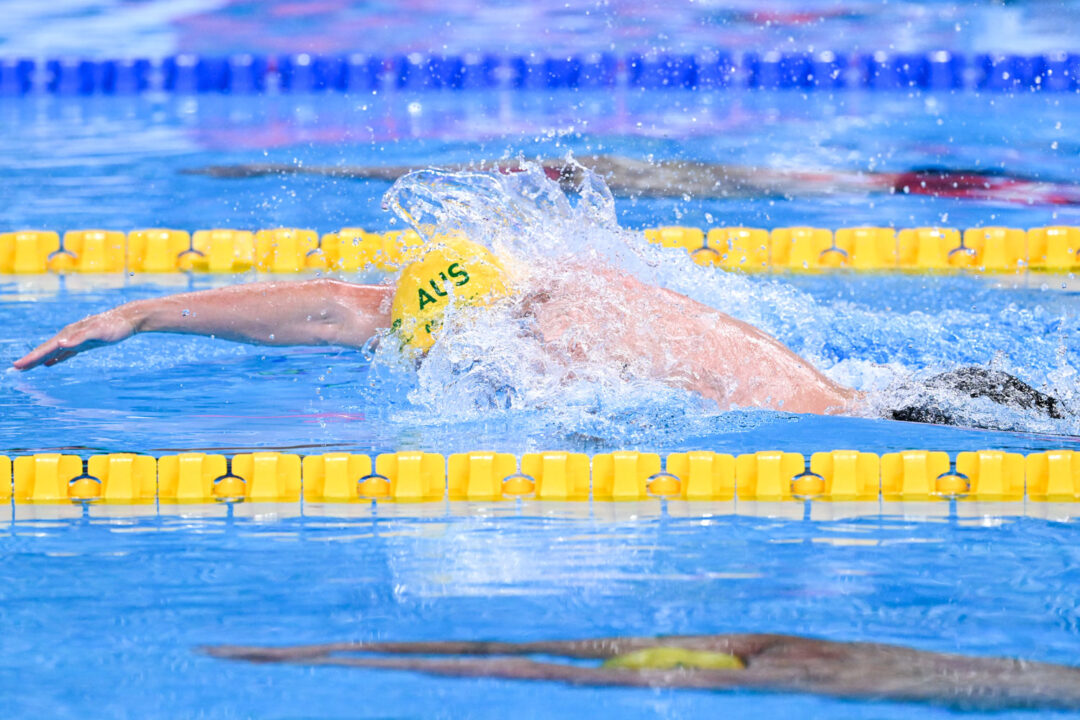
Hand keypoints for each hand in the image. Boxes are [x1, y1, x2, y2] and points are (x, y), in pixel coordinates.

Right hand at [13, 307, 137, 369]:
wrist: (128, 319)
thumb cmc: (114, 326)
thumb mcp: (98, 332)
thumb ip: (80, 338)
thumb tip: (61, 344)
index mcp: (69, 334)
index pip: (46, 348)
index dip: (32, 357)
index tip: (17, 365)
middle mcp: (70, 336)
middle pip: (46, 349)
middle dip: (31, 359)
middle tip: (17, 368)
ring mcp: (77, 339)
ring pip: (54, 351)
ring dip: (40, 359)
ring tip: (28, 367)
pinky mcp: (85, 343)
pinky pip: (66, 353)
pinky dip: (56, 358)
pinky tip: (50, 363)